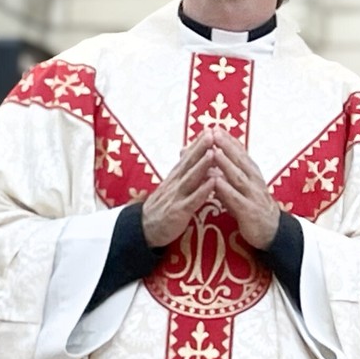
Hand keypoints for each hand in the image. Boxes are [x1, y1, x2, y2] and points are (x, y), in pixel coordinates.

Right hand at [140, 129, 220, 247]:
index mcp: (176, 177)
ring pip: (191, 178)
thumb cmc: (164, 207)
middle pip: (190, 163)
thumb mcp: (173, 186)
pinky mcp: (179, 211)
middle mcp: (176, 183)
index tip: (211, 128)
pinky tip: (213, 183)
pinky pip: (192, 200)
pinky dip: (203, 191)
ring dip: (203, 165)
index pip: (188, 157)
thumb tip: (192, 155)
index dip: (199, 143)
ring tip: (214, 153)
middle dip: (201, 148)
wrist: (145, 229)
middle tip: (212, 133)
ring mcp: (177, 196)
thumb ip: (183, 172)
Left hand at [209, 127, 281, 249]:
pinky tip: (216, 183)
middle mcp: (254, 181)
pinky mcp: (250, 212)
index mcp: (251, 173)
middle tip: (214, 132)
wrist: (271, 232)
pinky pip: (237, 199)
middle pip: (240, 160)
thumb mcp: (238, 187)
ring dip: (226, 164)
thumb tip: (208, 156)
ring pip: (238, 177)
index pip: (240, 153)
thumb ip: (223, 172)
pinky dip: (226, 190)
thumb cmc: (250, 206)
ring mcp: (253, 196)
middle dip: (226, 146)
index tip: (215, 127)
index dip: (228, 140)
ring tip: (214, 152)